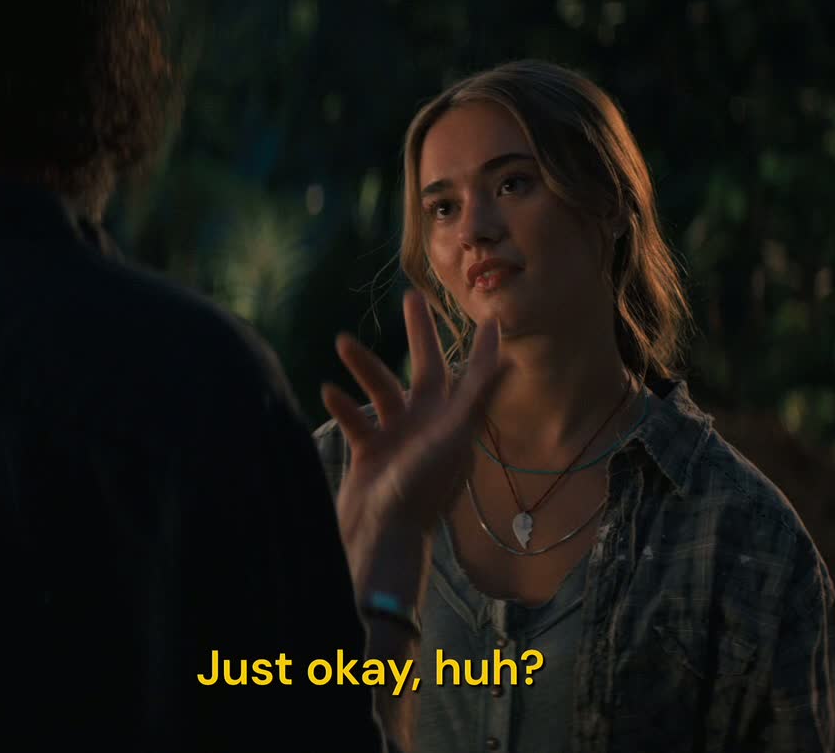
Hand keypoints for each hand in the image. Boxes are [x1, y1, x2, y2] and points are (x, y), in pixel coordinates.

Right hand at [321, 290, 508, 602]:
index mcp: (455, 424)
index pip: (473, 375)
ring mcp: (398, 440)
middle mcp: (429, 427)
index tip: (489, 316)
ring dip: (363, 366)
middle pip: (426, 370)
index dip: (483, 348)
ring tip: (341, 342)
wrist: (381, 538)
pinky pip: (355, 420)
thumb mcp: (453, 439)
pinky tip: (328, 392)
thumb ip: (477, 397)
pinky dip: (343, 405)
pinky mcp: (369, 454)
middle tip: (411, 297)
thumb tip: (507, 360)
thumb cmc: (421, 490)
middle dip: (419, 335)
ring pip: (381, 390)